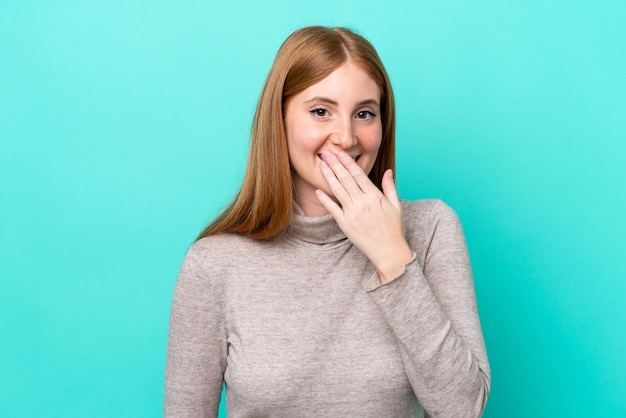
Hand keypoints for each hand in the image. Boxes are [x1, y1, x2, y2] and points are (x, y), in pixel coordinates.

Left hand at [316, 150, 413, 282]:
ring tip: (321, 165)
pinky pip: (332, 209)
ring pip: (338, 190)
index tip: (340, 152)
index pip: (358, 175)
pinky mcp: (345, 224)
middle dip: (335, 164)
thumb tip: (387, 171)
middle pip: (346, 179)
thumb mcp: (396, 206)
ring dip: (329, 176)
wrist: (388, 251)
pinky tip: (318, 191)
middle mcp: (362, 203)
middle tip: (326, 152)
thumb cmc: (393, 229)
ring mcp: (352, 213)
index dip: (348, 162)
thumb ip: (390, 187)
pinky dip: (325, 200)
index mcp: (374, 196)